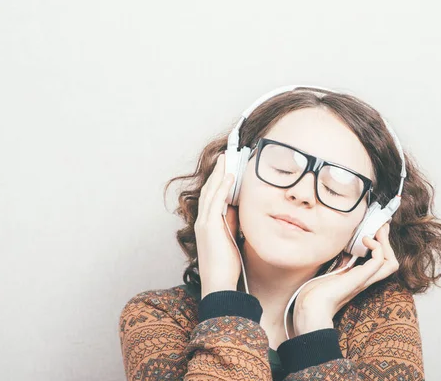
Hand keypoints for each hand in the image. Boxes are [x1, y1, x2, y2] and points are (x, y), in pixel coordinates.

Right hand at [194, 153, 241, 297]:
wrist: (220, 283)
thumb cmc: (227, 265)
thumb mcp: (232, 237)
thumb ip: (232, 221)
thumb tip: (237, 206)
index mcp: (207, 224)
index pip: (211, 196)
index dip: (218, 180)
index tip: (227, 167)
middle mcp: (203, 221)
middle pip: (209, 189)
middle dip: (217, 172)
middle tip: (226, 156)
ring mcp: (204, 223)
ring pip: (210, 192)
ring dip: (219, 174)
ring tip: (227, 159)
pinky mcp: (209, 227)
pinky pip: (215, 202)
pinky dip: (222, 188)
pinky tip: (229, 177)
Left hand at [291, 222, 398, 335]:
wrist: (310, 308)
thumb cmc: (313, 294)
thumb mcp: (327, 272)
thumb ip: (337, 262)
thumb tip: (341, 248)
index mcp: (358, 278)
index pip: (379, 264)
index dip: (381, 246)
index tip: (374, 230)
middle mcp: (365, 279)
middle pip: (390, 262)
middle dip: (387, 242)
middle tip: (380, 227)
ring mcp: (365, 279)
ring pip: (391, 262)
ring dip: (385, 244)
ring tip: (375, 232)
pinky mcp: (361, 277)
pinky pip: (380, 260)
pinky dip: (377, 246)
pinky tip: (365, 240)